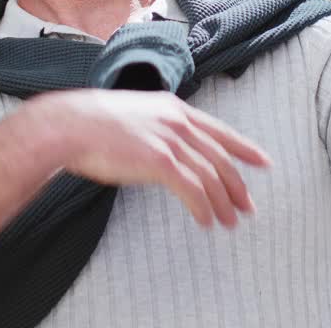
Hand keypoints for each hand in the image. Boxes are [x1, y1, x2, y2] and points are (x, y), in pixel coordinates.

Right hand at [30, 89, 270, 228]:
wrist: (67, 126)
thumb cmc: (90, 126)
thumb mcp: (133, 117)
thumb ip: (154, 130)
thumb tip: (163, 153)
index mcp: (173, 108)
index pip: (219, 130)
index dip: (244, 147)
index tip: (263, 162)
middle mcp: (177, 121)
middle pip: (221, 156)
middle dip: (238, 184)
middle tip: (248, 206)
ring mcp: (170, 140)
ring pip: (211, 176)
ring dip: (223, 202)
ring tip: (230, 222)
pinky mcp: (160, 161)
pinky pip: (193, 190)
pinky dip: (203, 208)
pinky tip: (206, 222)